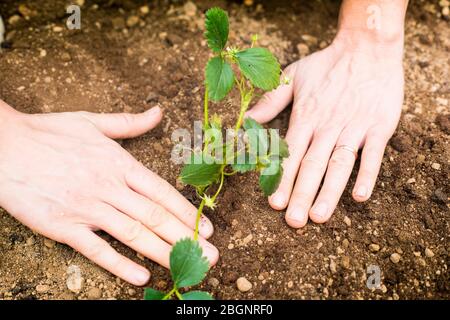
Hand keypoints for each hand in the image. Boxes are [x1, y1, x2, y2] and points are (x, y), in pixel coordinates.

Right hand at [0, 101, 217, 284]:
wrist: (3, 147)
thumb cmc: (48, 132)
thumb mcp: (92, 121)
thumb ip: (130, 122)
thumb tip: (159, 111)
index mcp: (117, 163)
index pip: (162, 192)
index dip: (187, 212)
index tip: (208, 228)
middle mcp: (108, 187)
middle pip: (154, 217)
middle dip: (186, 237)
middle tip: (212, 256)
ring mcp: (86, 208)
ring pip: (133, 234)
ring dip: (163, 252)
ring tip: (188, 266)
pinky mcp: (63, 227)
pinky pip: (96, 250)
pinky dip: (120, 264)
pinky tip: (142, 276)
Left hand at [247, 36, 403, 227]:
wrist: (367, 47)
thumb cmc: (327, 64)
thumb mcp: (293, 76)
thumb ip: (270, 101)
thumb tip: (245, 122)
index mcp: (307, 116)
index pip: (291, 153)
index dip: (281, 178)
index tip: (274, 203)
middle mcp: (328, 125)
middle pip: (313, 164)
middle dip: (301, 194)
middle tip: (294, 221)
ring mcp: (355, 126)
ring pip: (339, 163)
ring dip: (329, 191)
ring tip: (319, 216)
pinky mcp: (379, 126)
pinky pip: (373, 154)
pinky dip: (368, 174)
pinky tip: (359, 196)